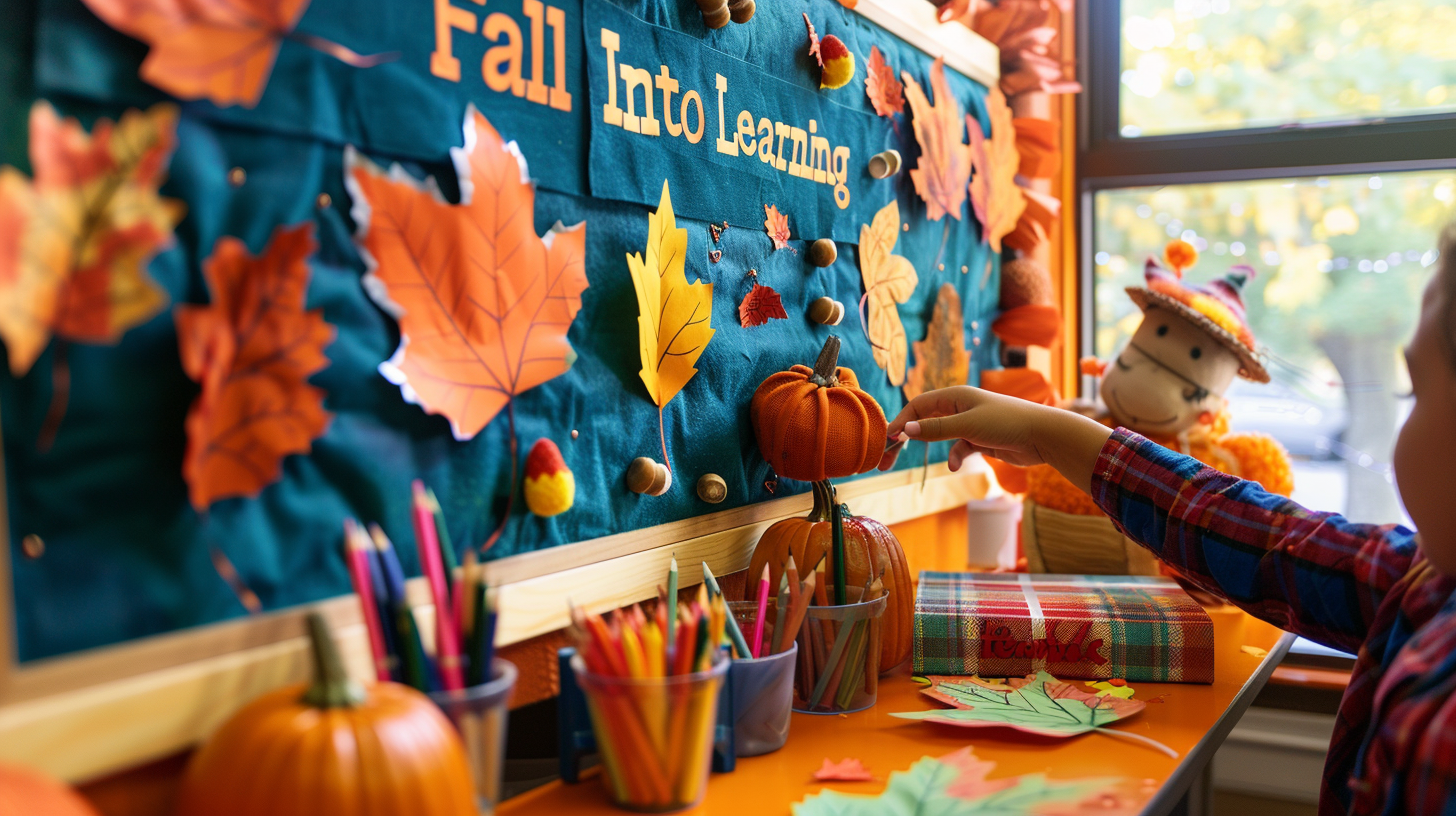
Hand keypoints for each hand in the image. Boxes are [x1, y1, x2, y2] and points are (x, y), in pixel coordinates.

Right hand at [879, 386, 1112, 492]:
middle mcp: (960, 407)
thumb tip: (904, 429)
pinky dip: (956, 456)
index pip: (918, 405)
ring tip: (912, 464)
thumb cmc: (1006, 423)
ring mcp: (970, 424)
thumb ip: (935, 429)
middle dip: (906, 438)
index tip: (887, 440)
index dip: (901, 421)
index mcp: (955, 396)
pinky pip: (959, 448)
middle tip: (886, 459)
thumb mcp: (967, 426)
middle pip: (924, 421)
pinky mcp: (981, 440)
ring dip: (930, 448)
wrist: (1044, 436)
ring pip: (940, 436)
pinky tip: (957, 466)